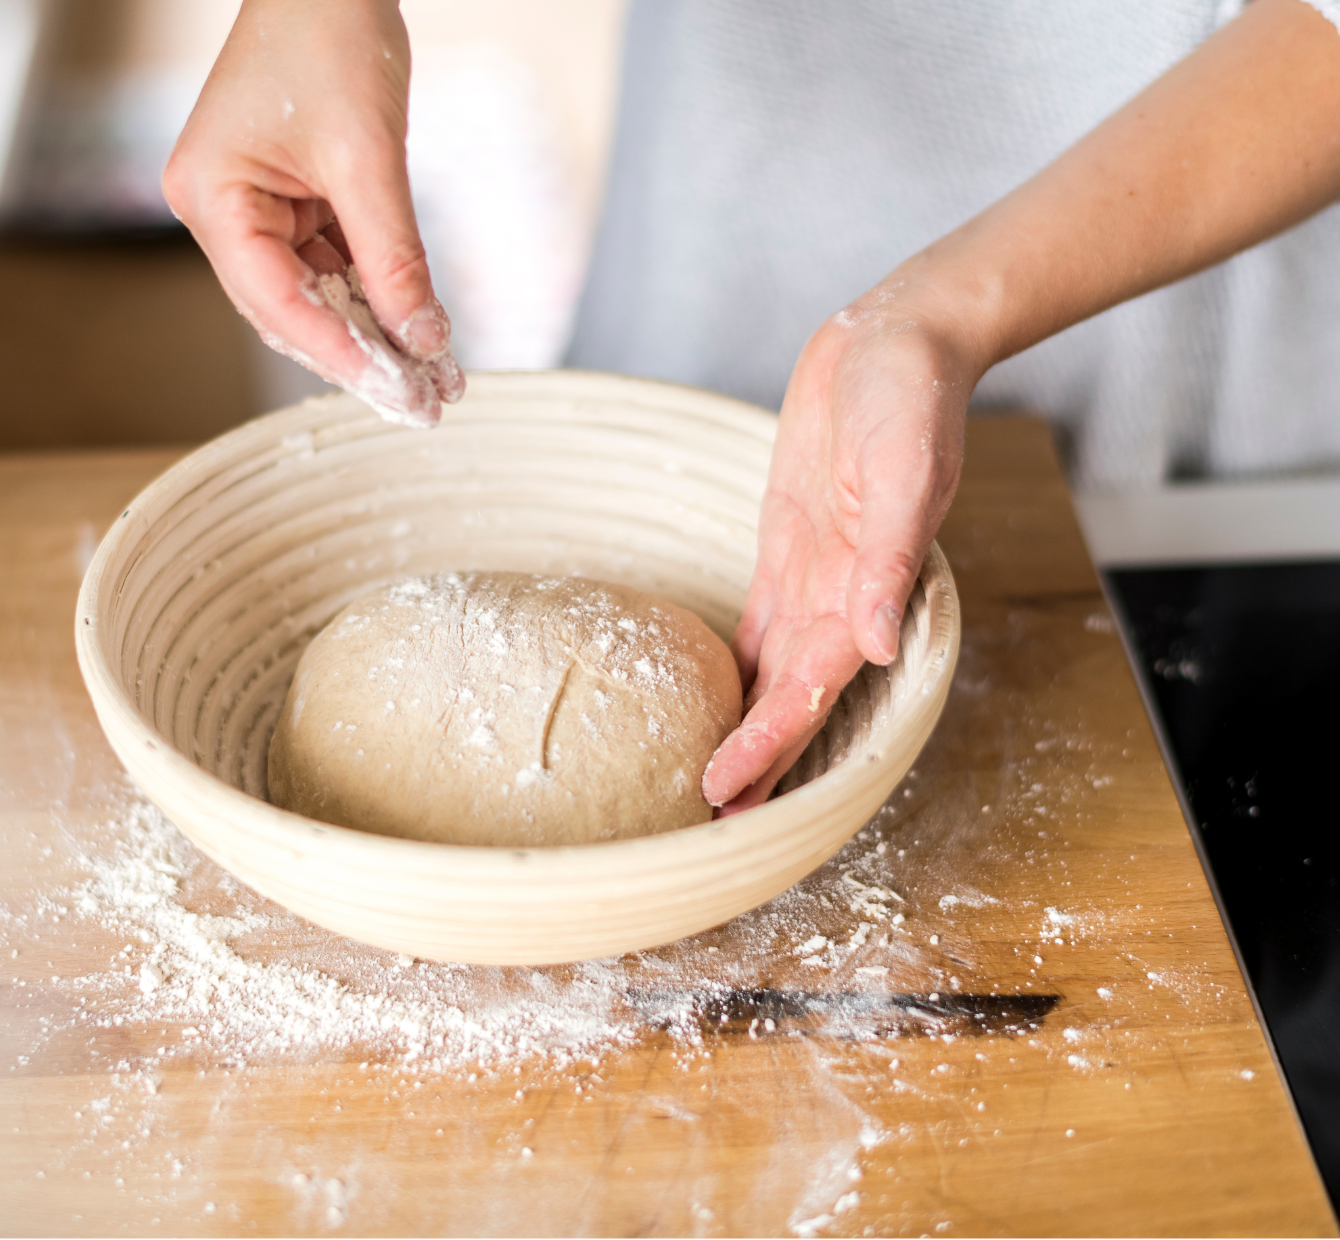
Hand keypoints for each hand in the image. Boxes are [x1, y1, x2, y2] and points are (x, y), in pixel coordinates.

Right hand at [162, 0, 462, 425]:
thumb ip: (393, 255)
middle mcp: (219, 210)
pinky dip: (376, 296)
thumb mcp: (369, 156)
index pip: (276, 301)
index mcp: (211, 197)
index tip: (398, 391)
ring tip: (436, 378)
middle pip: (291, 311)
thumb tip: (423, 338)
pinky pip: (332, 266)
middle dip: (362, 355)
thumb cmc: (329, 36)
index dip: (341, 353)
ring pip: (316, 296)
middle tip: (425, 403)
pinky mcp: (288, 202)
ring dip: (376, 334)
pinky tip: (419, 331)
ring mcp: (251, 209)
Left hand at [702, 289, 973, 810]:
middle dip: (752, 760)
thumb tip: (873, 645)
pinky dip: (739, 668)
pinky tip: (714, 702)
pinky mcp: (789, 547)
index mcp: (866, 590)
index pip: (809, 690)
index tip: (727, 792)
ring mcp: (813, 575)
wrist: (896, 341)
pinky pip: (760, 623)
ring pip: (770, 671)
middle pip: (785, 697)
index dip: (769, 744)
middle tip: (705, 819)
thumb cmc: (910, 397)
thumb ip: (888, 557)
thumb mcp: (904, 468)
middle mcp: (838, 597)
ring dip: (746, 727)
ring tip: (713, 784)